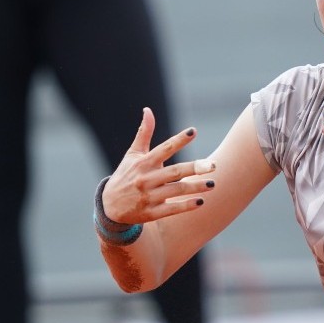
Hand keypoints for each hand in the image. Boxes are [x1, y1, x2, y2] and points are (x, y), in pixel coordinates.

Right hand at [101, 107, 215, 223]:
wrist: (109, 206)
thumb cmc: (126, 175)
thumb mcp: (132, 154)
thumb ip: (144, 133)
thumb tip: (148, 110)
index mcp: (143, 162)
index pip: (164, 148)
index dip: (179, 140)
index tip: (193, 131)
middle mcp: (146, 179)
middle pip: (175, 171)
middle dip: (195, 168)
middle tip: (213, 165)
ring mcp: (149, 197)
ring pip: (176, 190)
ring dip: (195, 187)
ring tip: (212, 184)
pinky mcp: (151, 212)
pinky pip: (171, 209)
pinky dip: (186, 206)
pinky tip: (200, 202)